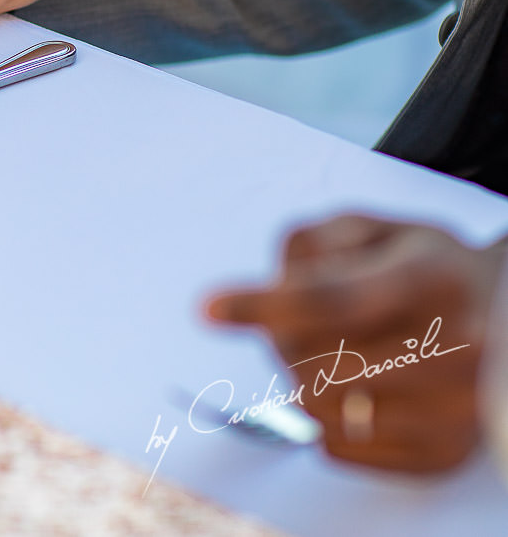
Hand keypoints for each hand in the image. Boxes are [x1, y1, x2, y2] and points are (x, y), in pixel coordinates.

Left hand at [206, 215, 505, 472]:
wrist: (506, 314)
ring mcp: (457, 410)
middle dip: (283, 339)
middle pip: (313, 361)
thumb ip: (311, 244)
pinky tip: (357, 387)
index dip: (261, 304)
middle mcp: (458, 348)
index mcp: (433, 278)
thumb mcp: (372, 228)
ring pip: (320, 408)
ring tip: (335, 350)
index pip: (330, 299)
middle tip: (301, 320)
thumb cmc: (421, 264)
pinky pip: (338, 448)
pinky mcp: (444, 456)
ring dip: (301, 379)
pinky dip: (326, 418)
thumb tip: (269, 291)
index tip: (206, 308)